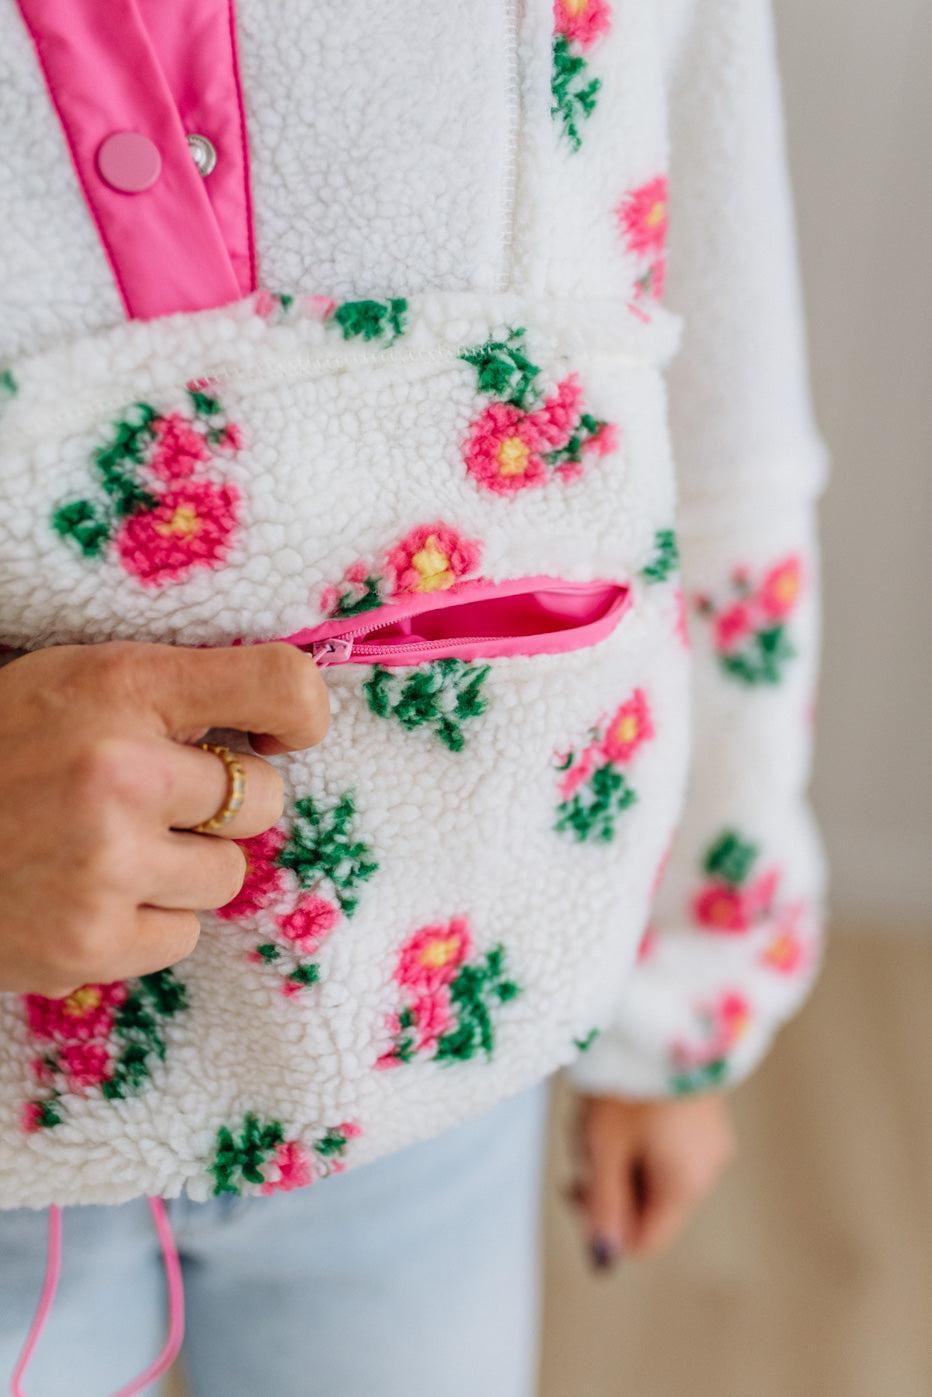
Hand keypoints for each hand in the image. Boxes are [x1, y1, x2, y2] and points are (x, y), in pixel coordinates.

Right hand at [0, 641, 328, 995]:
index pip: (281, 683)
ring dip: (185, 869)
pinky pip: (183, 936)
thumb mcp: (76, 682)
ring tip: (110, 850)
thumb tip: (282, 726)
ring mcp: (106, 864)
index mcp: (121, 684)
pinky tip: (89, 895)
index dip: (301, 712)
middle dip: (220, 807)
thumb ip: (171, 694)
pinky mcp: (89, 943)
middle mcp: (121, 772)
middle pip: (264, 800)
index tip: (281, 734)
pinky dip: (147, 923)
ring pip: (227, 875)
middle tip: (155, 802)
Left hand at [571, 1092, 735, 1267]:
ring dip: (618, 1153)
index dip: (605, 1225)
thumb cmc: (627, 1085)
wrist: (660, 1018)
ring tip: (597, 1112)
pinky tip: (618, 1100)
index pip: (645, 1240)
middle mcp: (706, 1169)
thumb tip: (604, 1257)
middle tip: (585, 1143)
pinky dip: (636, 1134)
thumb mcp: (604, 1147)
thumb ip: (603, 1205)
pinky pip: (664, 1143)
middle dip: (609, 1182)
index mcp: (685, 1186)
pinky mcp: (702, 1113)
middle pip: (648, 1203)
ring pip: (652, 1170)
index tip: (579, 1184)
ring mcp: (708, 1139)